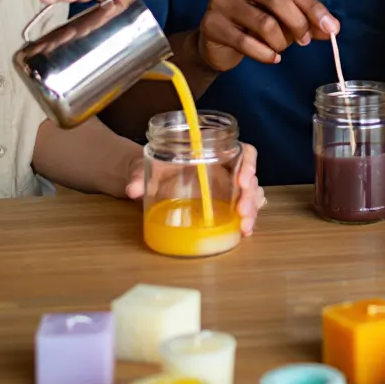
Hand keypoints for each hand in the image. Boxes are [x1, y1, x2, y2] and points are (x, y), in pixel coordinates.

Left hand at [125, 142, 266, 236]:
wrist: (148, 179)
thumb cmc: (153, 166)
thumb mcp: (144, 164)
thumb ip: (138, 174)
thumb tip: (132, 189)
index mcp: (214, 152)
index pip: (244, 151)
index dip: (249, 163)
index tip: (241, 180)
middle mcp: (225, 170)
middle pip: (250, 178)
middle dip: (250, 194)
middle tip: (242, 211)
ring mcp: (226, 189)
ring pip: (251, 195)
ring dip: (252, 210)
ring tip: (244, 227)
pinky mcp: (223, 206)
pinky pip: (243, 210)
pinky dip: (247, 220)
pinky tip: (244, 231)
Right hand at [198, 0, 338, 69]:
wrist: (217, 42)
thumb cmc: (253, 24)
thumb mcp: (284, 18)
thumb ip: (307, 20)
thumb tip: (332, 28)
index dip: (314, 8)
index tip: (331, 28)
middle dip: (298, 23)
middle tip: (305, 41)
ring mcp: (221, 0)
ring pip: (264, 23)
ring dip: (280, 42)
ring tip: (280, 48)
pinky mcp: (211, 23)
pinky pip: (246, 42)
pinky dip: (264, 54)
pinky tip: (271, 58)